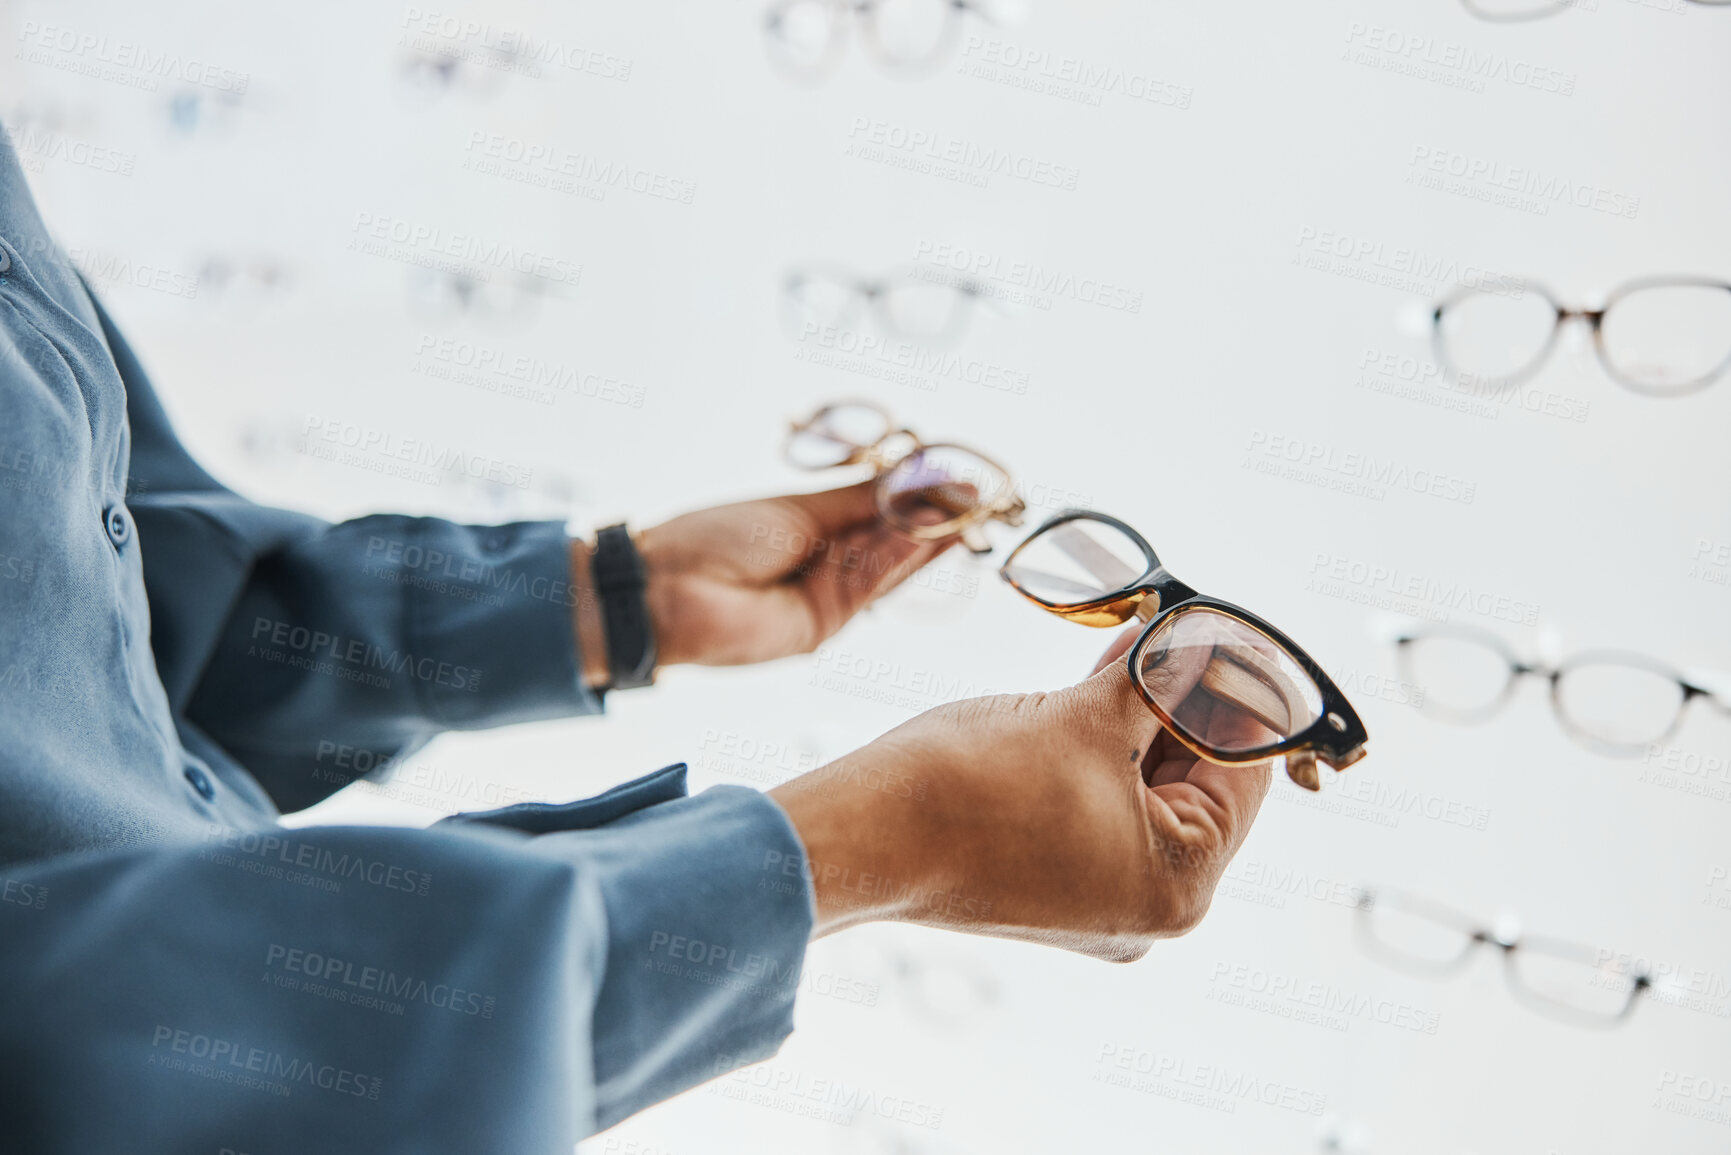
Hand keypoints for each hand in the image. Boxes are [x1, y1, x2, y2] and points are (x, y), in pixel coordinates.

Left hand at [634, 481, 960, 667]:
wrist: (668, 590)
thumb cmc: (715, 539)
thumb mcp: (795, 509)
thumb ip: (858, 500)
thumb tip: (910, 478)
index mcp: (814, 529)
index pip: (880, 511)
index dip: (920, 496)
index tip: (959, 478)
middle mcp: (826, 564)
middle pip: (894, 541)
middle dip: (936, 518)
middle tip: (980, 496)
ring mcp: (829, 597)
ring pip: (891, 565)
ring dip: (929, 537)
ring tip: (966, 509)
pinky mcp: (827, 624)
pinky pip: (872, 586)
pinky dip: (902, 559)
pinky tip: (930, 533)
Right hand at [769, 627, 1273, 960]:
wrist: (863, 829)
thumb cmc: (969, 784)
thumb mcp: (1088, 715)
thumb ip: (1157, 676)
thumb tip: (1195, 640)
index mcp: (1180, 885)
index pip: (1244, 771)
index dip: (1238, 690)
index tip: (1228, 632)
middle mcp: (1148, 908)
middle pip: (1196, 782)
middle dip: (1183, 699)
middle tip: (1179, 626)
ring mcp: (1098, 902)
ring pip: (1142, 791)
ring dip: (1140, 718)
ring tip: (1136, 643)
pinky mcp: (1051, 885)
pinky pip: (1099, 807)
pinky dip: (1101, 751)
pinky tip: (1099, 687)